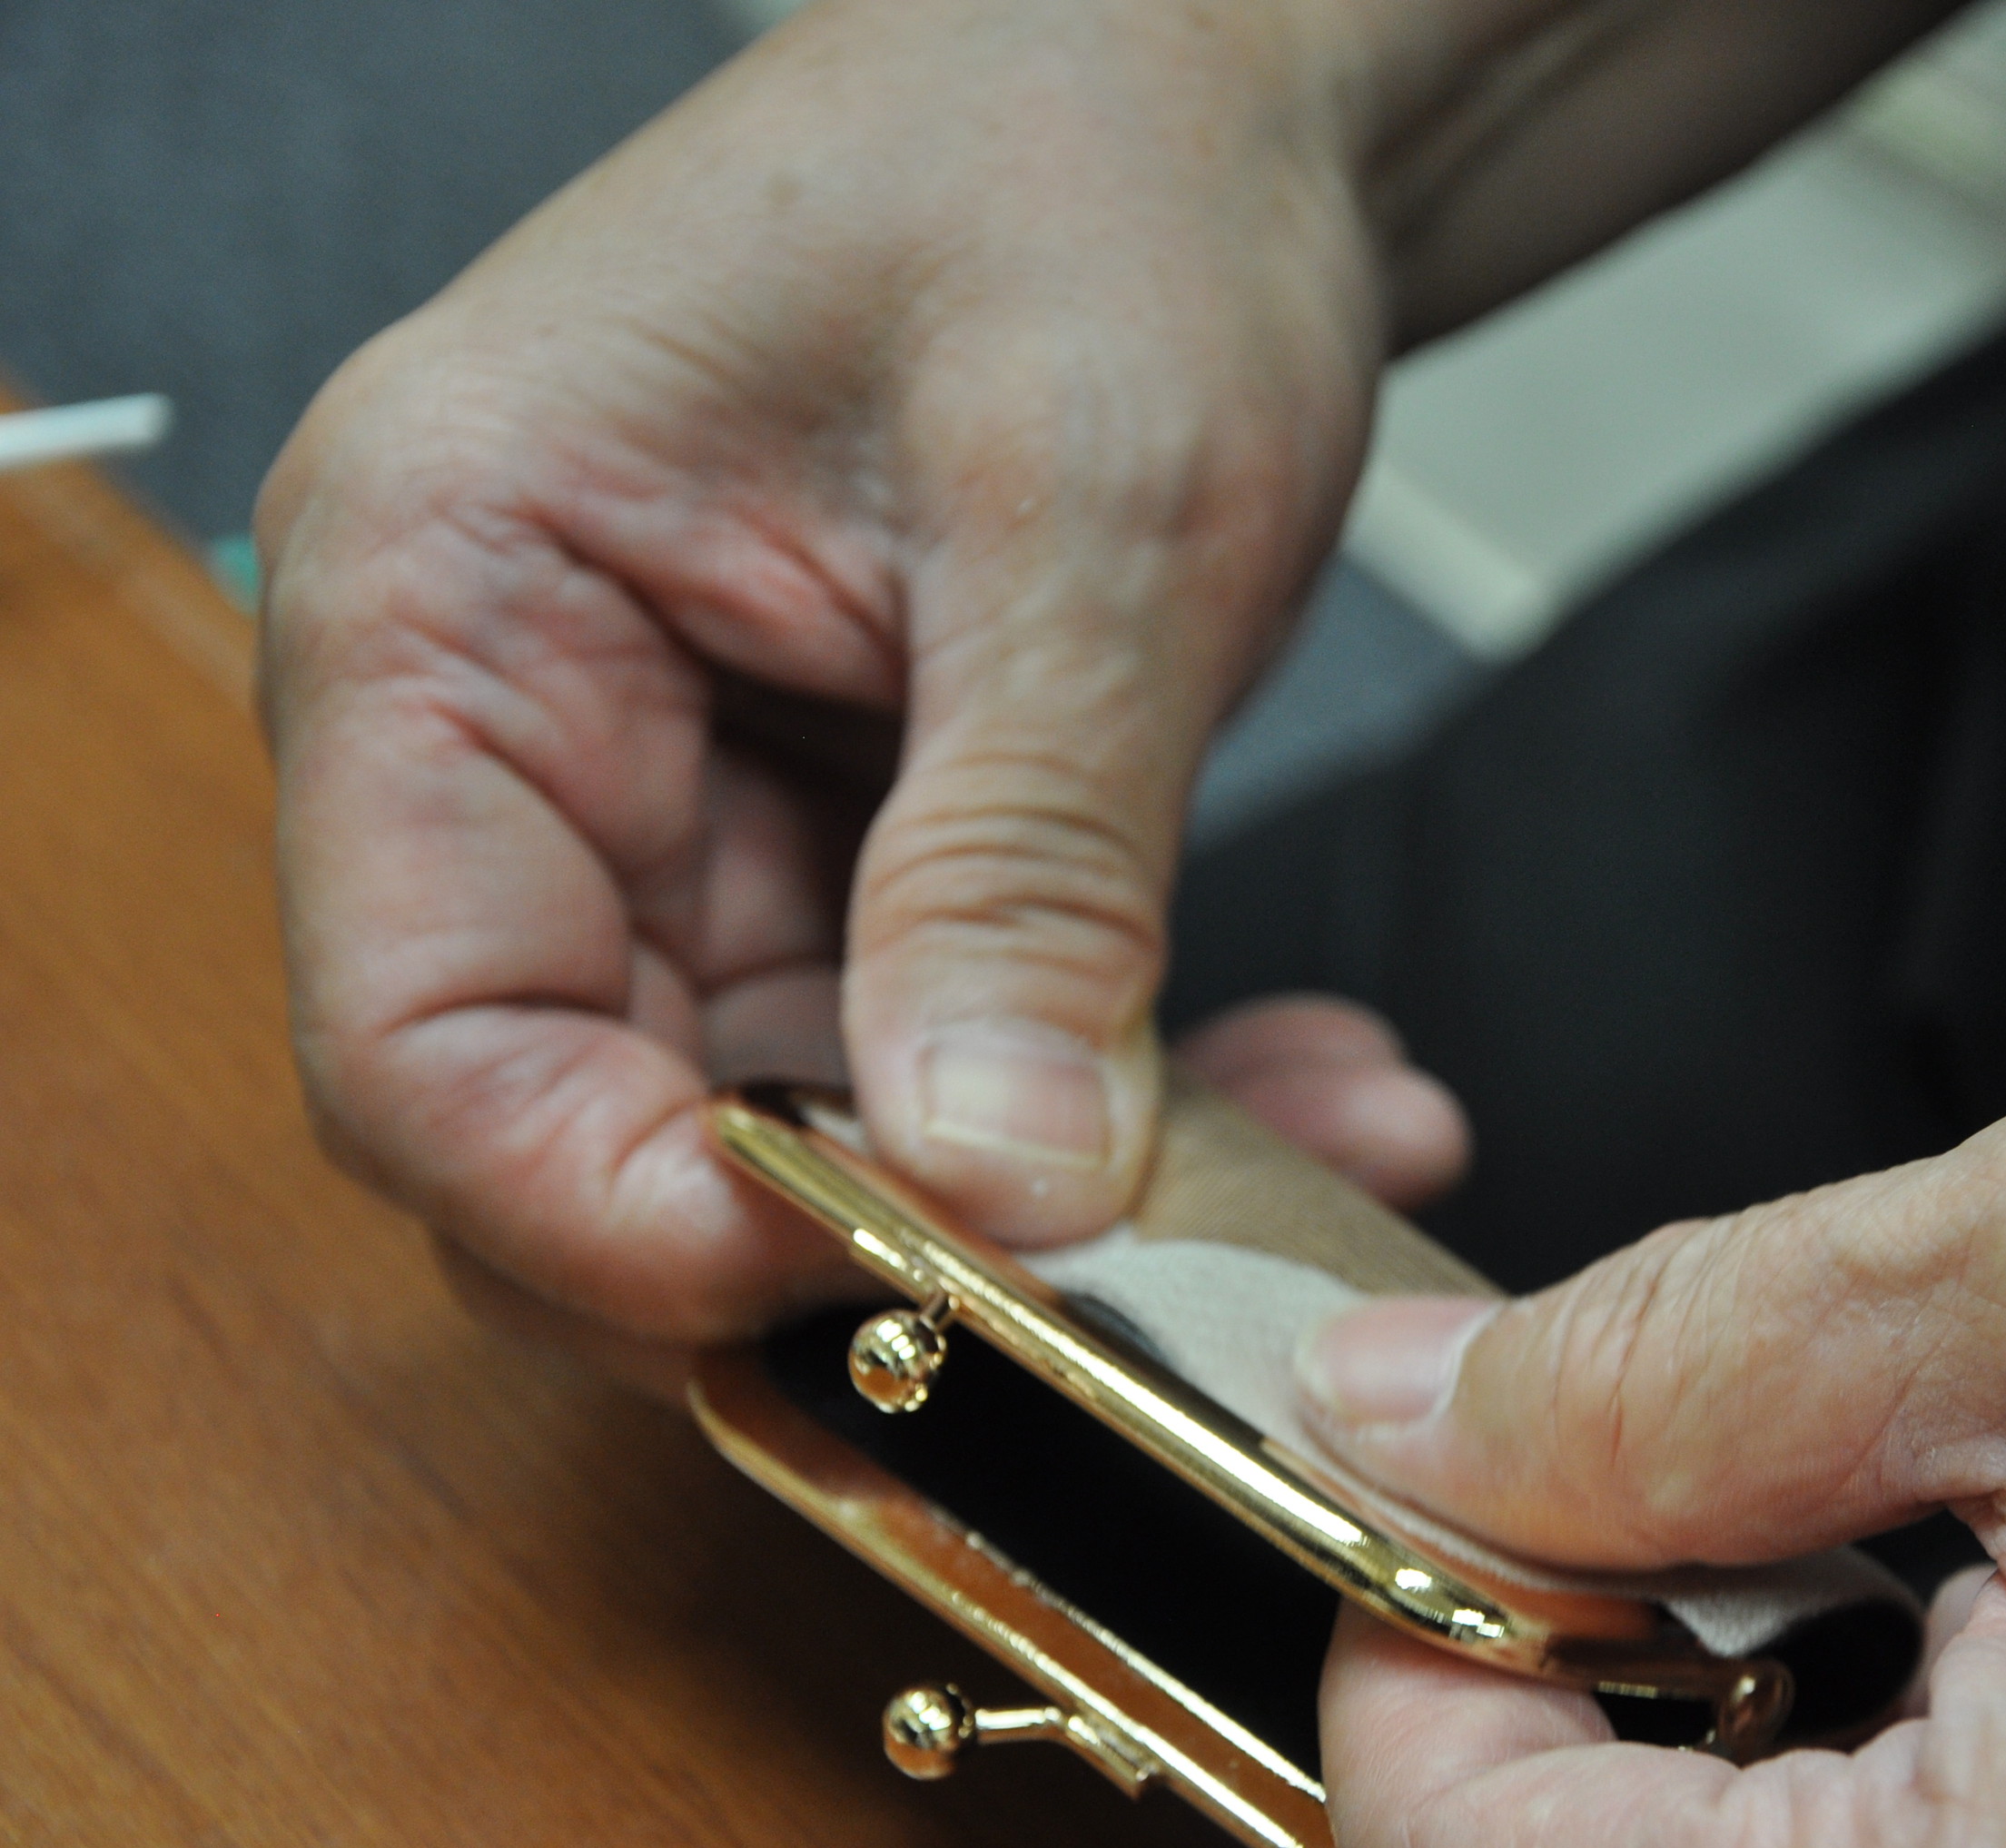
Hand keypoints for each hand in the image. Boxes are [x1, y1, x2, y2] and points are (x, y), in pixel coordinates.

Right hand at [258, 0, 1951, 1349]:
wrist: (1206, 80)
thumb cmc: (1090, 172)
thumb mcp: (1087, 524)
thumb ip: (1027, 868)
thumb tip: (995, 1184)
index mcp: (450, 596)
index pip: (426, 1040)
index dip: (619, 1216)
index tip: (886, 1278)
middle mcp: (518, 721)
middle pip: (587, 1123)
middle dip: (858, 1238)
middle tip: (1120, 1280)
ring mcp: (672, 790)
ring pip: (787, 1121)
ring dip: (1027, 1191)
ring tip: (1290, 1159)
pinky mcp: (826, 830)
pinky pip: (921, 1052)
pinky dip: (1094, 1104)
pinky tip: (1288, 1091)